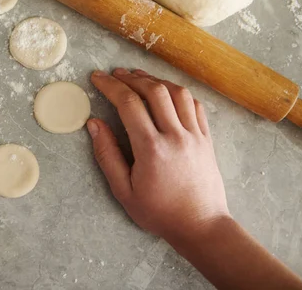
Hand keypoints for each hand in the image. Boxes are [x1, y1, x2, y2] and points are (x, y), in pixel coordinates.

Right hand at [87, 69, 229, 241]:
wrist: (201, 226)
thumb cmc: (159, 212)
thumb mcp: (123, 190)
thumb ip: (107, 155)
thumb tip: (94, 124)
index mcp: (151, 148)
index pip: (128, 104)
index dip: (110, 86)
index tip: (97, 78)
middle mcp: (175, 136)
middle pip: (153, 91)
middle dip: (131, 77)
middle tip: (115, 74)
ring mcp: (195, 135)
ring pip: (177, 92)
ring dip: (155, 80)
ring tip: (139, 77)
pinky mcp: (207, 139)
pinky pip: (195, 105)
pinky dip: (178, 93)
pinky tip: (166, 93)